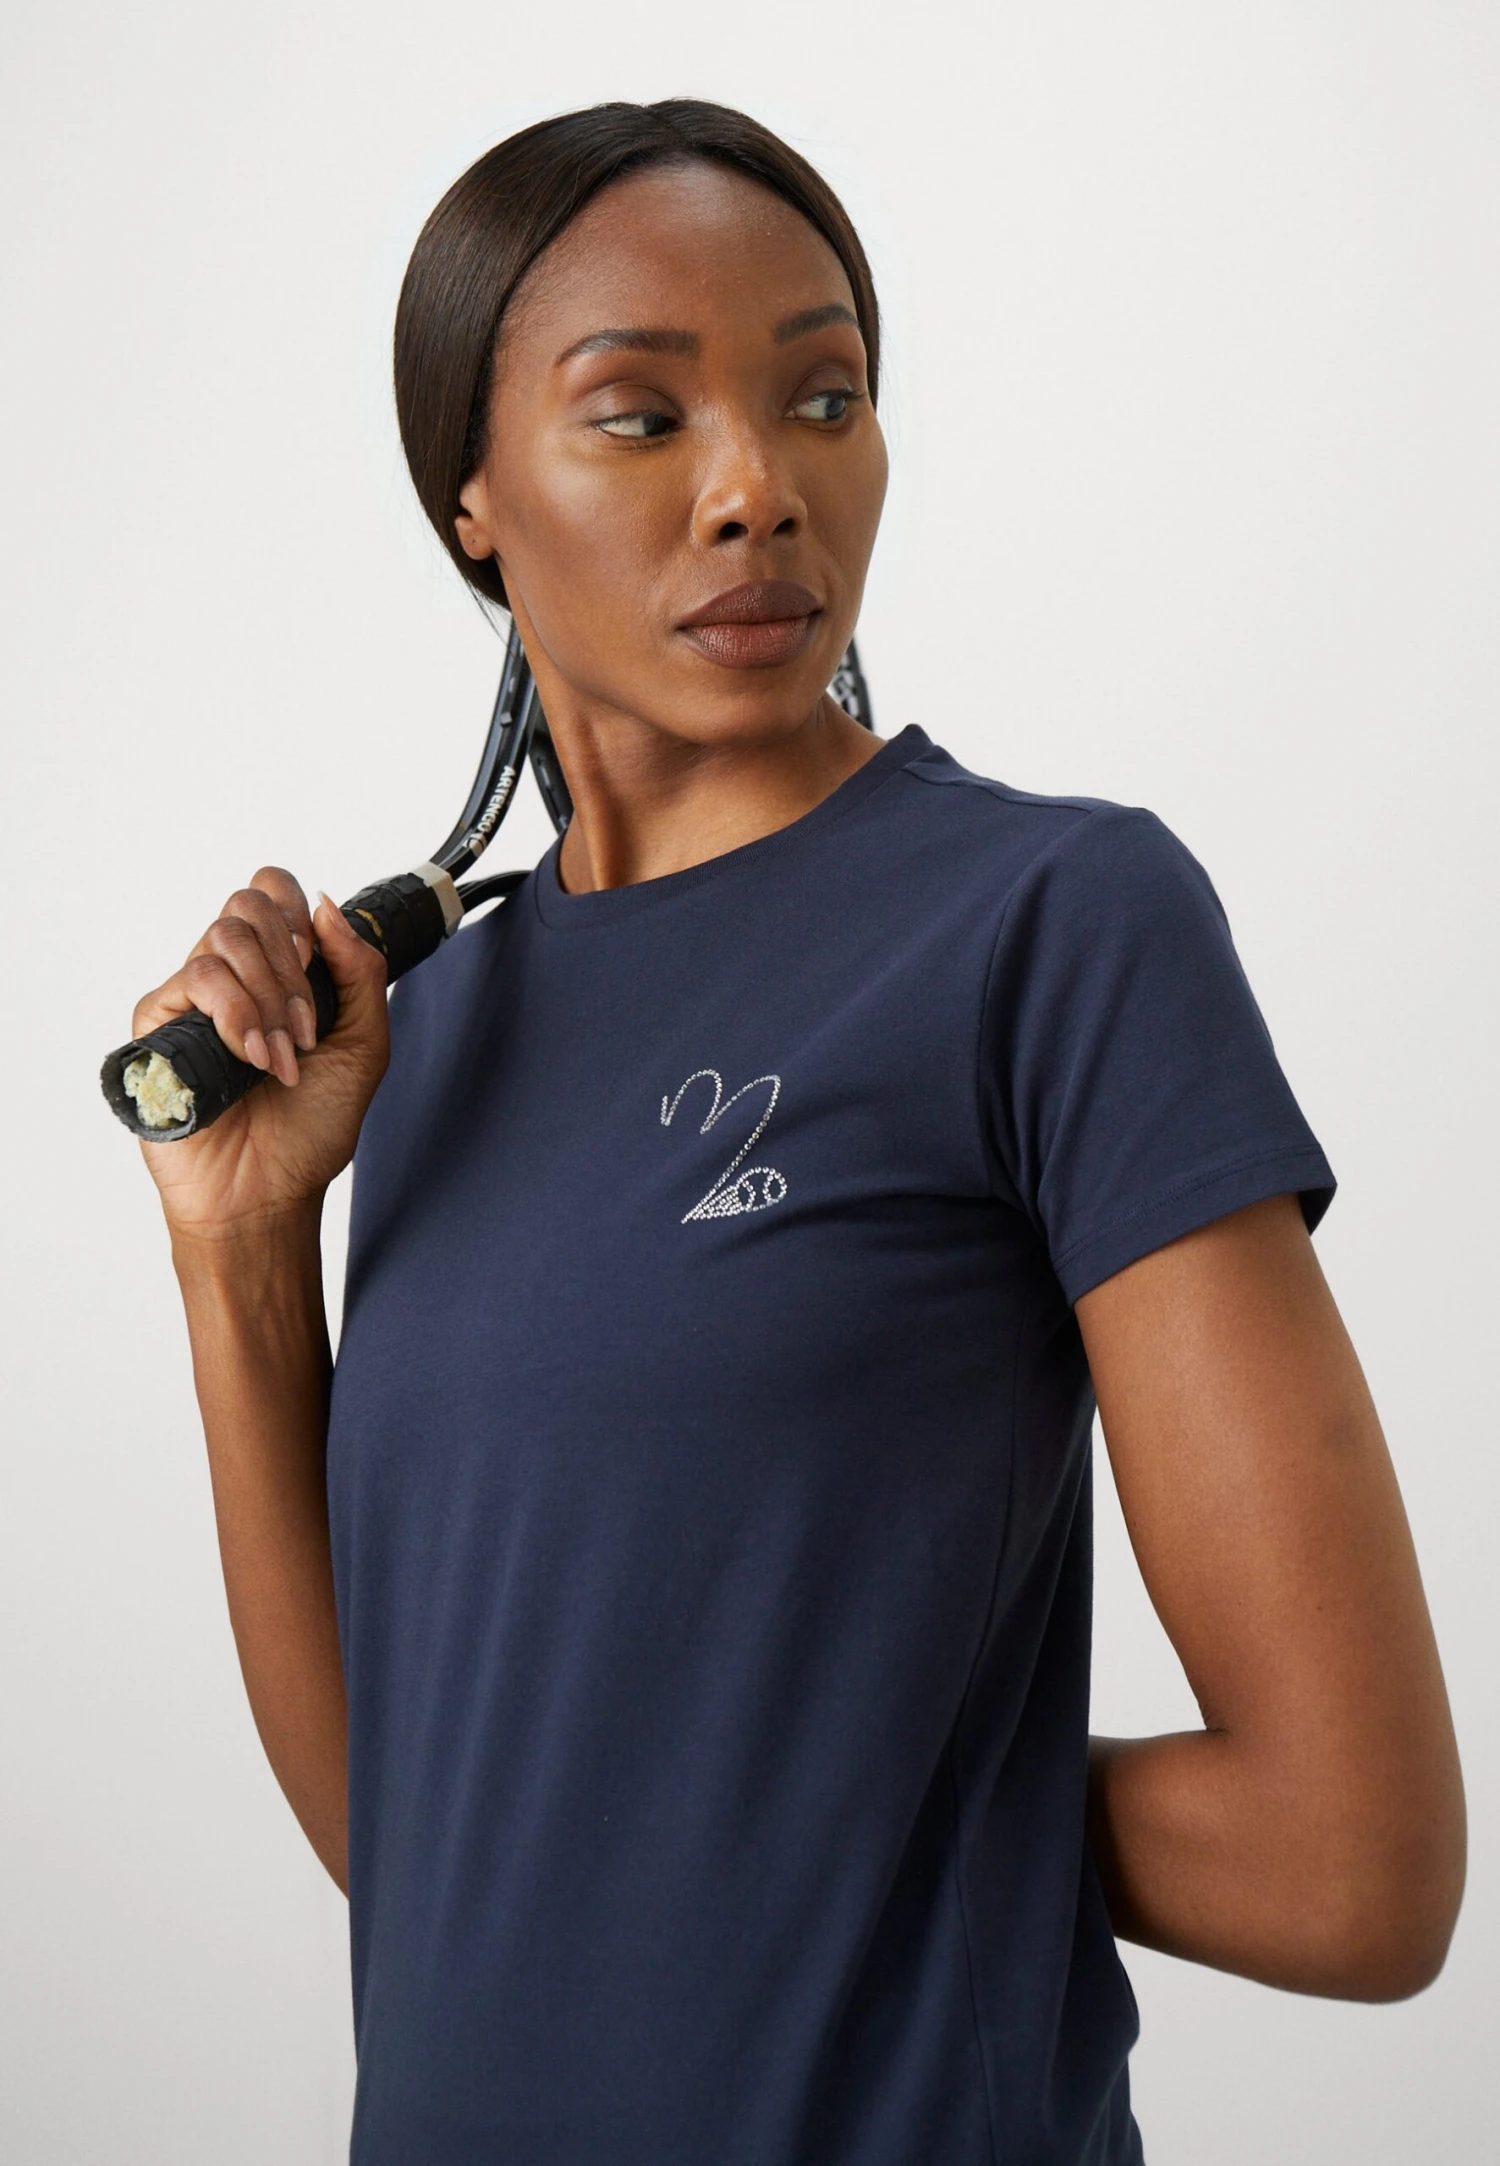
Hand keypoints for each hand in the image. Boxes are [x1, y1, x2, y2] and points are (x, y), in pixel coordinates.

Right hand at [130, 868, 389, 1240]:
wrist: (269, 1192)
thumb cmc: (312, 1129)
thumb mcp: (366, 1043)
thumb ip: (361, 970)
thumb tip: (327, 905)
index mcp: (278, 972)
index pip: (273, 893)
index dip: (296, 912)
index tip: (315, 962)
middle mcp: (233, 978)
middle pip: (249, 905)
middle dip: (291, 965)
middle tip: (304, 1028)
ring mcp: (193, 1000)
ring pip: (224, 937)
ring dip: (269, 998)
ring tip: (279, 1059)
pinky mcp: (158, 1024)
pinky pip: (195, 979)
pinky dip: (237, 1014)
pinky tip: (253, 1059)